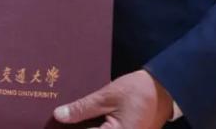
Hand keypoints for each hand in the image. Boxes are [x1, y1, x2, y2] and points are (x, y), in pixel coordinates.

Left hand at [53, 70, 172, 128]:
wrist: (164, 91)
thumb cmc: (136, 91)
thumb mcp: (106, 96)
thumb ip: (82, 109)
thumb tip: (58, 116)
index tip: (52, 125)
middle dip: (76, 126)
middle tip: (62, 117)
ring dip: (87, 125)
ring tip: (70, 117)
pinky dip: (96, 127)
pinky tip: (85, 120)